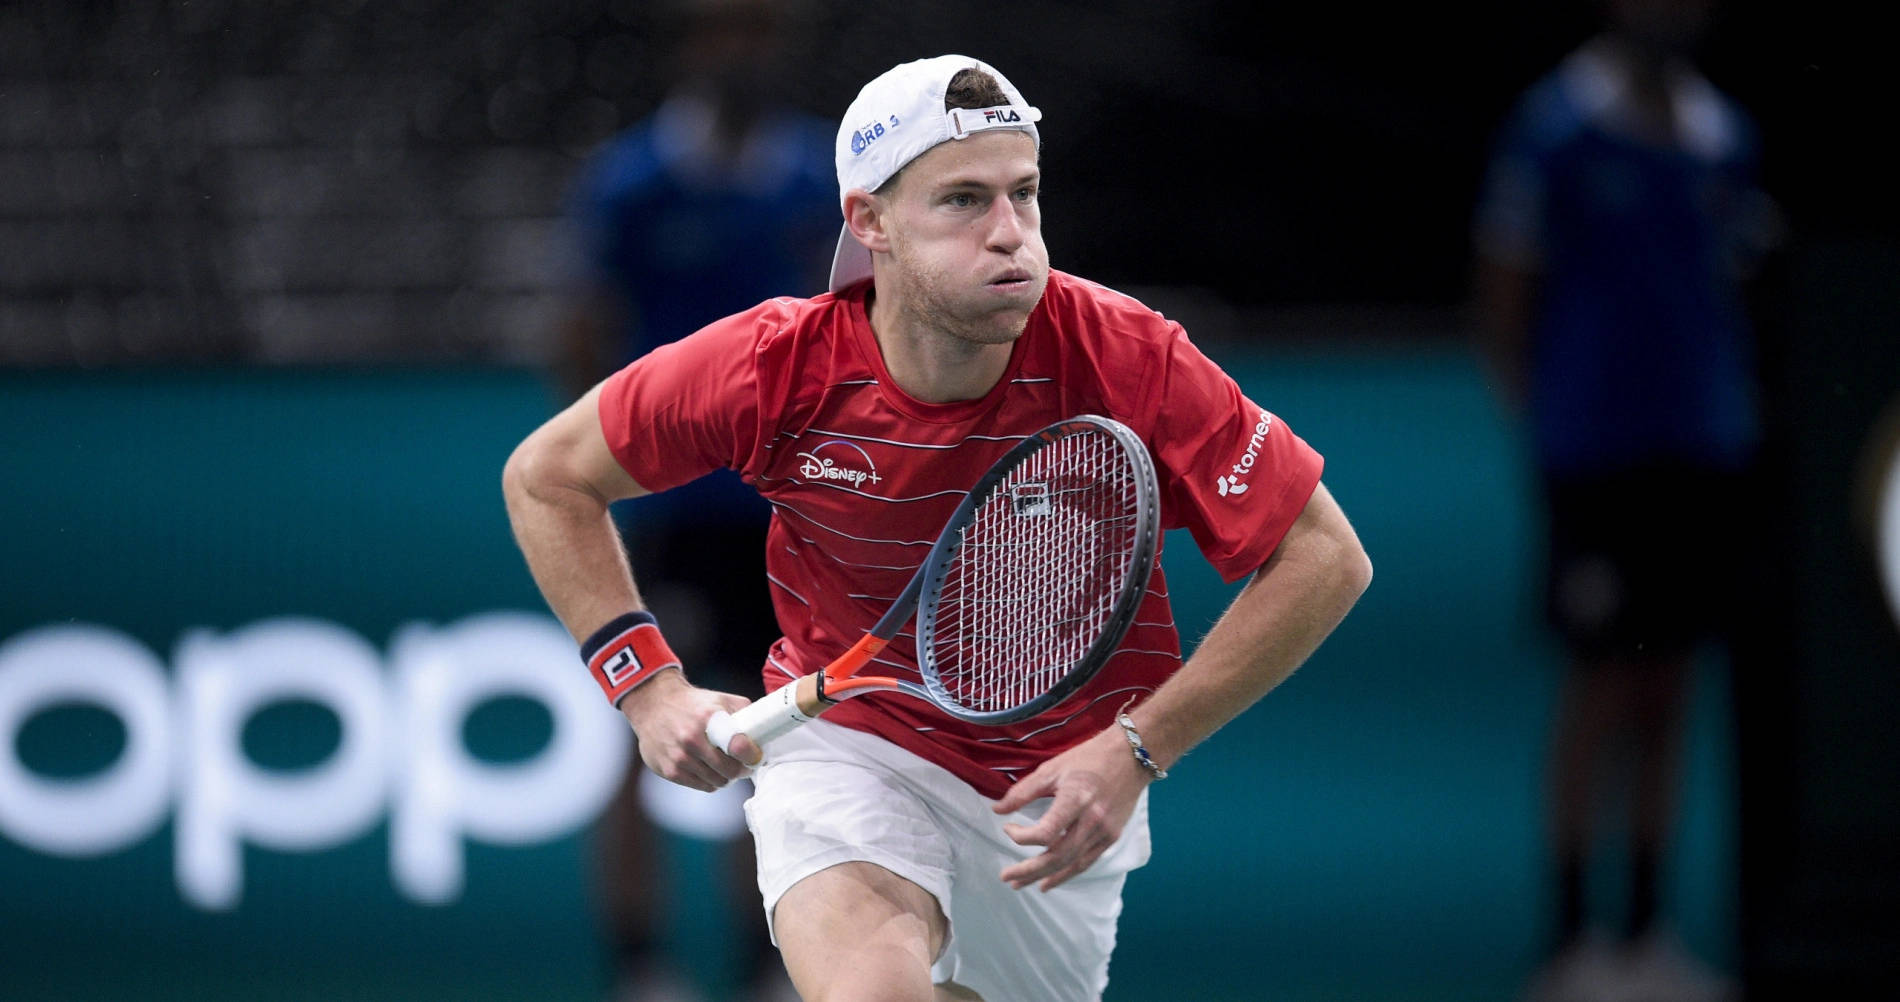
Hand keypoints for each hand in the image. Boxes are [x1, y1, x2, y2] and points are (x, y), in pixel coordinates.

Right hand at [617, 669, 760, 790]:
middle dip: (741, 770)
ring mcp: (679, 757)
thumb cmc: (693, 704)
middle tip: (744, 766)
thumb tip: (766, 730)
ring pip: (716, 782)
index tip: (756, 757)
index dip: (752, 755)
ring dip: (726, 778)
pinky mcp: (669, 770)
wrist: (653, 704)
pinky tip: (711, 772)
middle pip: (729, 770)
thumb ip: (744, 711)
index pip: (738, 746)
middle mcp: (691, 739)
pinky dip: (710, 782)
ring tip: (727, 768)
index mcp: (708, 719)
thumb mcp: (720, 699)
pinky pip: (701, 786)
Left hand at [991, 726, 1151, 891]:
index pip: (1046, 833)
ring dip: (1043, 876)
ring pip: (1070, 864)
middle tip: (1006, 877)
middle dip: (1028, 870)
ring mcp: (1104, 832)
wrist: (1132, 757)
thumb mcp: (1052, 768)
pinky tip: (1048, 881)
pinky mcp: (1112, 837)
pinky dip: (1066, 874)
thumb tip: (998, 810)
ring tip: (1020, 884)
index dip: (1021, 836)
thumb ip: (1023, 792)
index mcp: (1075, 799)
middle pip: (1057, 856)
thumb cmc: (1089, 758)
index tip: (1008, 827)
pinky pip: (1085, 862)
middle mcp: (1092, 820)